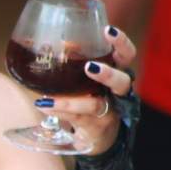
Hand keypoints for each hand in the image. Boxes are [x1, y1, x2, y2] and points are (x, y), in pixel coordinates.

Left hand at [34, 27, 139, 152]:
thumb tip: (49, 42)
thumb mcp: (86, 81)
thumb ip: (74, 64)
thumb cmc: (90, 100)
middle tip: (90, 67)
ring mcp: (109, 113)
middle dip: (107, 74)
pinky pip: (79, 119)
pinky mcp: (96, 129)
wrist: (96, 139)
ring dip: (71, 100)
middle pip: (122, 81)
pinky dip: (60, 111)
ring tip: (47, 98)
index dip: (121, 43)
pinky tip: (44, 106)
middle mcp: (118, 94)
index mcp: (117, 75)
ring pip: (95, 105)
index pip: (126, 56)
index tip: (107, 30)